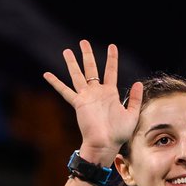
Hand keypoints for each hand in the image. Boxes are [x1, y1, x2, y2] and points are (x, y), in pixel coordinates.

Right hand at [43, 40, 144, 161]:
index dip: (112, 58)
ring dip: (72, 63)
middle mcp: (97, 92)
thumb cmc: (119, 133)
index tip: (112, 46)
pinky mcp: (78, 103)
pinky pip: (65, 91)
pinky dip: (56, 83)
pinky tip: (47, 74)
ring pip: (77, 75)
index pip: (111, 71)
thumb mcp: (132, 114)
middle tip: (83, 42)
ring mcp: (86, 97)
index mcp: (110, 93)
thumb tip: (138, 83)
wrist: (105, 144)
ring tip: (67, 51)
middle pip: (91, 69)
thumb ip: (135, 99)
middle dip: (87, 55)